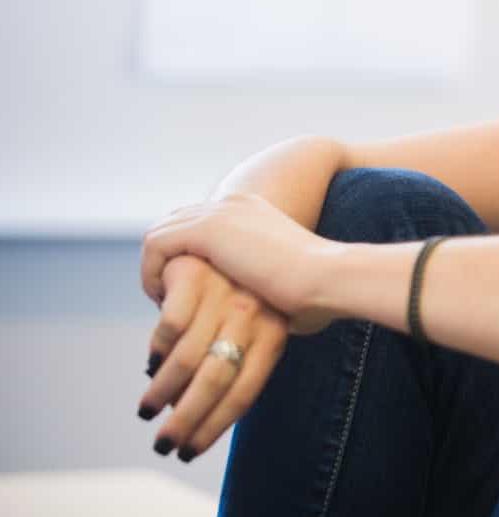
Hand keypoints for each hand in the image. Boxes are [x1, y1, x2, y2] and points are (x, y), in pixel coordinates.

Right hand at [138, 255, 288, 461]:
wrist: (264, 222)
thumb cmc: (266, 283)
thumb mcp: (272, 320)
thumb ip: (248, 355)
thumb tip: (206, 405)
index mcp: (274, 333)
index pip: (245, 392)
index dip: (216, 425)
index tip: (190, 451)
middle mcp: (253, 317)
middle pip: (215, 382)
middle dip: (185, 420)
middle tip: (162, 446)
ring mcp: (224, 294)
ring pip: (187, 358)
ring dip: (162, 390)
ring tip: (147, 410)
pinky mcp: (197, 272)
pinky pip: (170, 322)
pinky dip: (158, 346)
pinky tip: (151, 360)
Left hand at [142, 192, 338, 321]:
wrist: (329, 278)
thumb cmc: (320, 292)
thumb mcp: (285, 280)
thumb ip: (263, 284)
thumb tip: (262, 312)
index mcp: (254, 211)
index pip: (202, 224)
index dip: (187, 257)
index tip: (189, 292)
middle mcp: (233, 204)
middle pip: (176, 223)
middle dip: (165, 261)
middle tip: (168, 299)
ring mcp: (219, 213)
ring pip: (161, 234)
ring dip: (155, 269)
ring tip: (163, 303)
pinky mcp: (205, 229)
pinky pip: (154, 245)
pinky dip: (151, 273)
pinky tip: (163, 301)